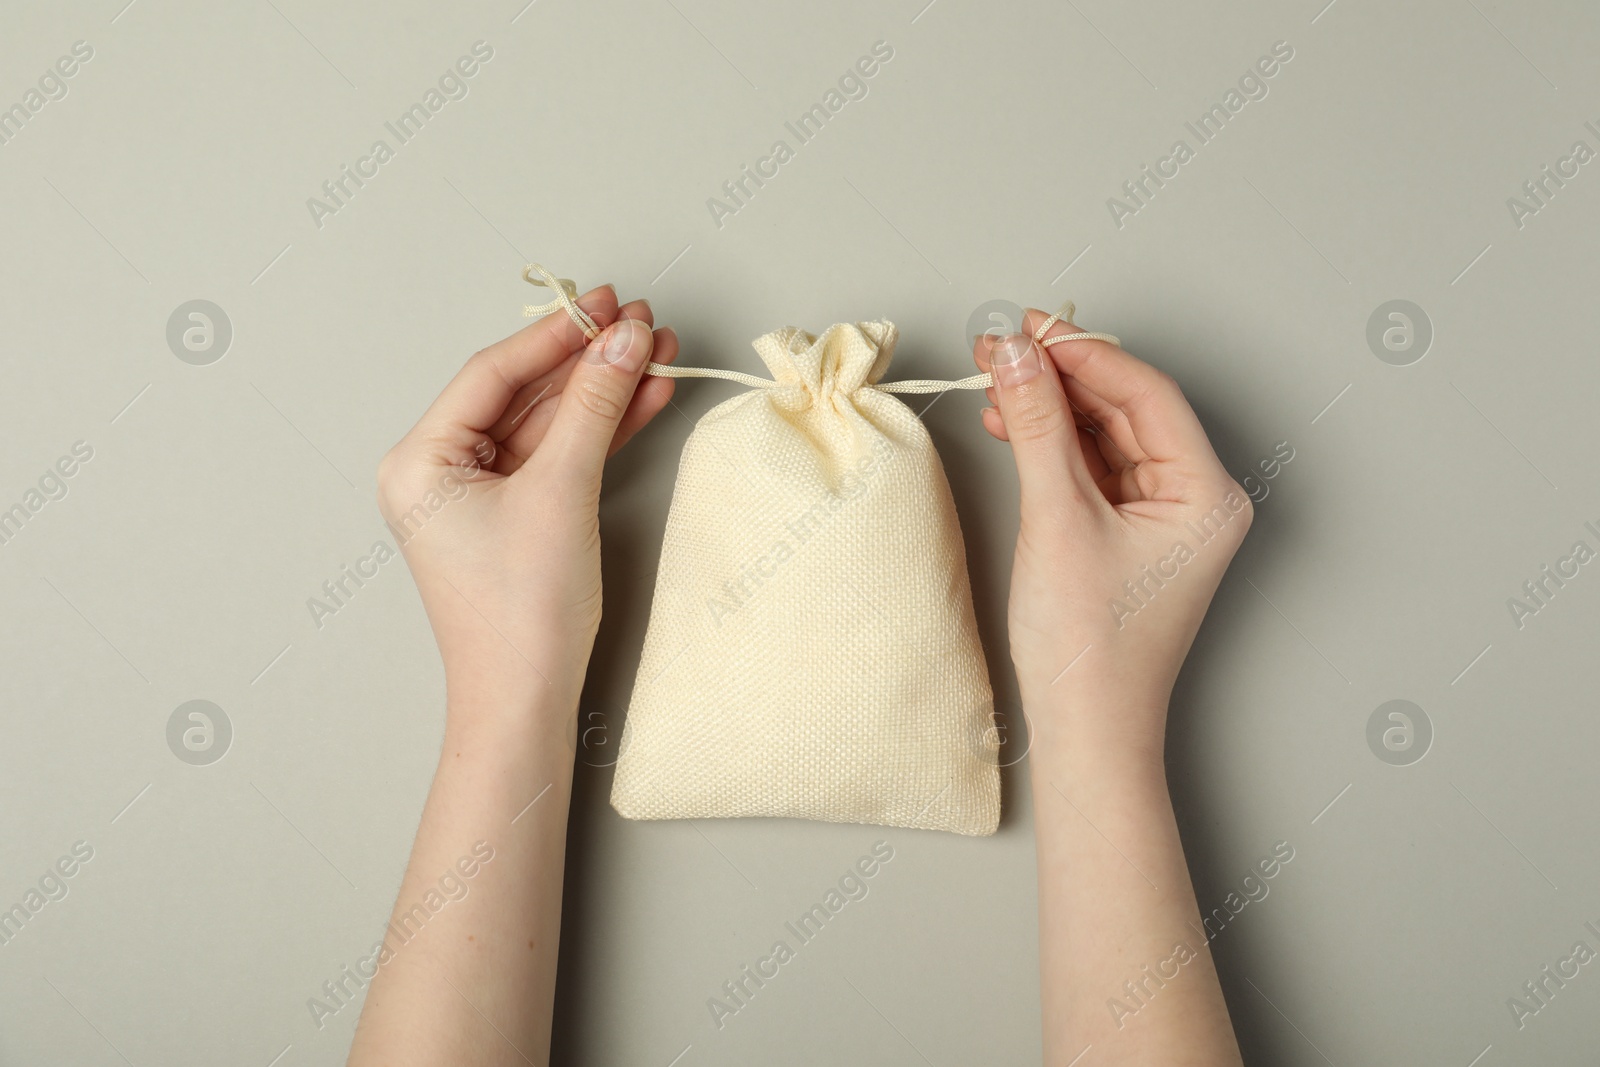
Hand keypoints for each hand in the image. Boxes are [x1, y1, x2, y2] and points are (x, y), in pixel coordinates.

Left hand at [376, 284, 677, 716]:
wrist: (526, 699)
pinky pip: (557, 455)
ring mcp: (478, 494)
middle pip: (522, 392)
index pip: (492, 373)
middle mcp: (439, 471)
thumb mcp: (561, 491)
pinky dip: (600, 430)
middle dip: (587, 359)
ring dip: (603, 390)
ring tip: (656, 353)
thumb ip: (594, 407)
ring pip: (547, 421)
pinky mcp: (514, 515)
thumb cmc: (521, 613)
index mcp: (420, 460)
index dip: (555, 334)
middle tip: (639, 323)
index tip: (605, 307)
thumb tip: (624, 342)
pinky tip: (643, 398)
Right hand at [974, 310, 1250, 756]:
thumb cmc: (1090, 646)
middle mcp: (1196, 499)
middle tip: (1000, 345)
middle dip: (1061, 375)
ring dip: (1051, 406)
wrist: (1085, 729)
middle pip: (1126, 407)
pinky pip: (1093, 468)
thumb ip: (1037, 425)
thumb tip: (1015, 353)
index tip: (1026, 328)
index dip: (1083, 352)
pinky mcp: (1129, 534)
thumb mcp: (1057, 518)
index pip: (1146, 393)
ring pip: (1105, 434)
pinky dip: (1052, 445)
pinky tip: (1013, 424)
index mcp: (1207, 493)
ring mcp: (1163, 517)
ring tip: (996, 379)